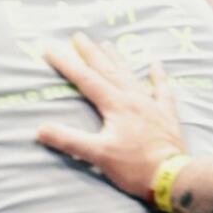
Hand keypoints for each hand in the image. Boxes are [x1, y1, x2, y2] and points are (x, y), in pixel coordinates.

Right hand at [35, 32, 183, 203]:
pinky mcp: (165, 114)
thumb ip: (69, 140)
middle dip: (91, 53)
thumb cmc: (134, 167)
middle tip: (79, 36)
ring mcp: (151, 104)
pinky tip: (155, 63)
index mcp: (115, 105)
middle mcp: (132, 98)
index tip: (50, 48)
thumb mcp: (98, 155)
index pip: (85, 79)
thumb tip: (40, 129)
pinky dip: (158, 76)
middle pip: (107, 71)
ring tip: (107, 44)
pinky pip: (162, 90)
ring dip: (117, 60)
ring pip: (130, 76)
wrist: (173, 177)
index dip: (66, 63)